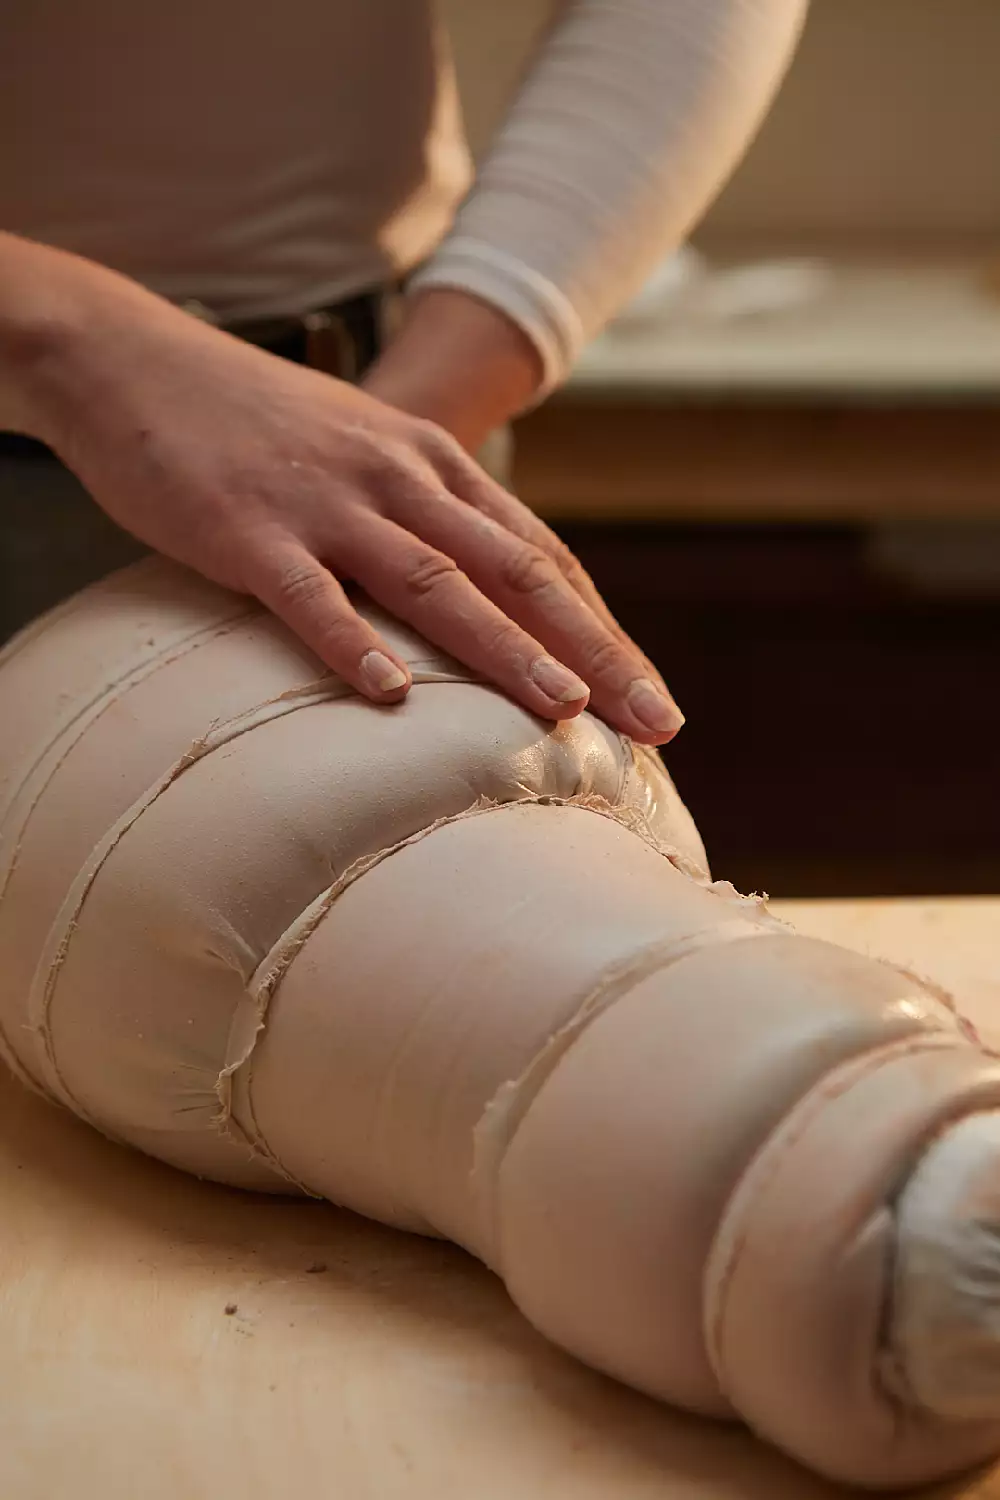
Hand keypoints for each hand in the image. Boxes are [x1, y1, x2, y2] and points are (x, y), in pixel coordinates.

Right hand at [14, 250, 683, 741]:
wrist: (132, 360)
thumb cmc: (255, 426)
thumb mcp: (364, 458)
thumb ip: (425, 519)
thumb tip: (485, 602)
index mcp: (434, 465)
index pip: (542, 558)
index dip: (605, 631)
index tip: (653, 700)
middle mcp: (398, 478)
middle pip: (518, 574)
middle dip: (595, 654)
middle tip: (655, 725)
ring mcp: (325, 502)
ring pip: (434, 581)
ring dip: (504, 648)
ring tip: (563, 710)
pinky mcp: (247, 526)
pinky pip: (308, 593)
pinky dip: (352, 642)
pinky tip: (390, 693)